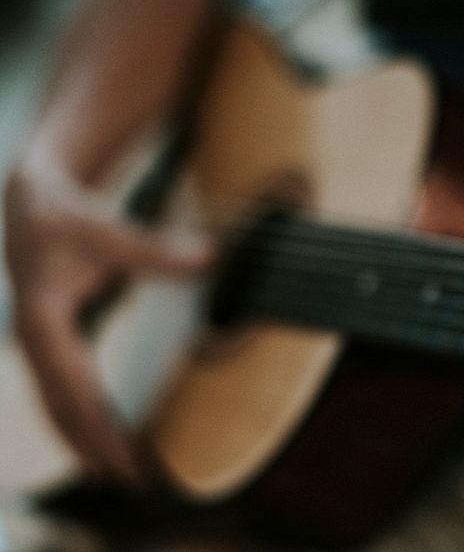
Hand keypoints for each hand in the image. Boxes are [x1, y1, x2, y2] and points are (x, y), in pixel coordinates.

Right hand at [4, 166, 210, 486]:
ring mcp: (40, 345)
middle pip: (62, 409)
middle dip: (94, 447)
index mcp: (43, 321)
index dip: (100, 426)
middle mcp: (35, 340)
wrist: (31, 201)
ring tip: (118, 475)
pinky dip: (81, 420)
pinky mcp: (51, 343)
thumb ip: (158, 252)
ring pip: (57, 407)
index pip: (74, 389)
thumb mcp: (110, 231)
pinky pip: (63, 392)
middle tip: (131, 482)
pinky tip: (104, 439)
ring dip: (85, 442)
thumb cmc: (68, 217)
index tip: (126, 454)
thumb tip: (213, 259)